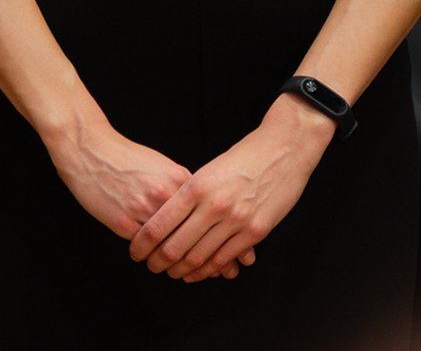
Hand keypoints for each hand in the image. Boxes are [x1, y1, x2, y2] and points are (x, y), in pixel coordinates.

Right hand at [42, 118, 257, 276]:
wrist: (91, 150)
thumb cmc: (127, 157)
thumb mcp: (162, 166)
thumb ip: (183, 186)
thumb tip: (204, 204)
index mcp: (180, 180)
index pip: (211, 213)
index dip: (228, 235)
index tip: (242, 251)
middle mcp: (167, 195)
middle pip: (197, 234)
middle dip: (214, 256)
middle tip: (227, 271)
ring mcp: (145, 210)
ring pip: (173, 247)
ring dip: (186, 264)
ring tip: (197, 275)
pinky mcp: (124, 222)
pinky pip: (147, 249)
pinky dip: (157, 259)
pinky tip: (162, 266)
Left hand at [129, 96, 335, 283]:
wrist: (285, 148)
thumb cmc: (245, 156)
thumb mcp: (210, 169)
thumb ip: (190, 193)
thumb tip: (168, 218)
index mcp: (197, 186)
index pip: (159, 225)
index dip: (143, 244)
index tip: (136, 251)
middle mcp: (214, 205)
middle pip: (175, 247)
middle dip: (158, 262)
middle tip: (152, 265)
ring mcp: (236, 220)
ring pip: (199, 258)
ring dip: (182, 270)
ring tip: (173, 272)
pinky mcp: (255, 232)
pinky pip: (224, 259)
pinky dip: (209, 270)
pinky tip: (200, 271)